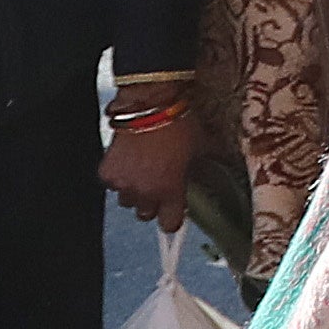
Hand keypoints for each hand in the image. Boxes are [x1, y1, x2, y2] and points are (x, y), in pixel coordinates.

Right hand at [100, 106, 198, 226]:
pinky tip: (127, 160)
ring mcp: (123, 184)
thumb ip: (206, 166)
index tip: (174, 210)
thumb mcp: (203, 147)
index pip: (170, 225)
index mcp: (170, 191)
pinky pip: (111, 184)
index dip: (173, 218)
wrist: (150, 103)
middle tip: (158, 185)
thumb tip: (223, 168)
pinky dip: (117, 175)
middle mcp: (145, 193)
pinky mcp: (106, 172)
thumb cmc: (180, 123)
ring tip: (142, 170)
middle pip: (145, 214)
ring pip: (126, 200)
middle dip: (151, 203)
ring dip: (133, 190)